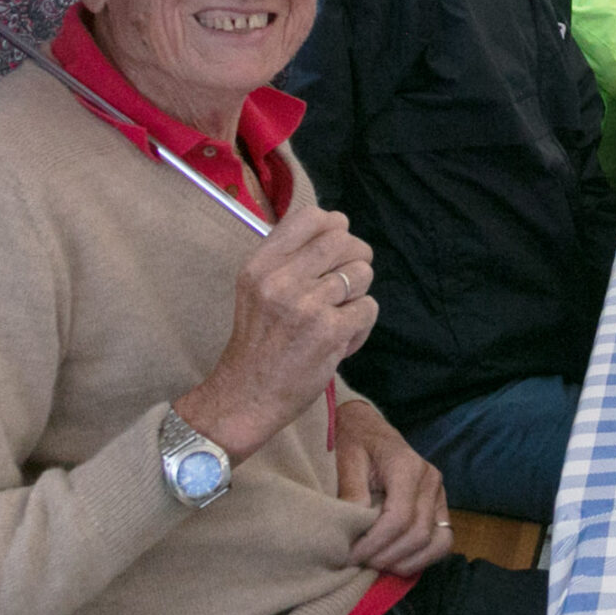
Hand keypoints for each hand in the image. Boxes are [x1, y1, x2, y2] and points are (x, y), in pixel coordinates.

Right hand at [175, 206, 376, 461]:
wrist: (246, 397)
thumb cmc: (258, 342)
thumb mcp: (255, 288)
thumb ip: (288, 257)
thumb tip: (336, 227)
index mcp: (261, 265)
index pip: (311, 217)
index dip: (334, 226)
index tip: (336, 245)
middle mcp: (281, 280)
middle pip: (344, 240)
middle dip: (356, 257)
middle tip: (347, 281)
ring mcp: (307, 305)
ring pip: (362, 273)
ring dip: (358, 293)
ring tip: (338, 313)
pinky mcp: (330, 331)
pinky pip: (368, 308)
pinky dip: (361, 324)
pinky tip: (341, 339)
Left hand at [335, 400, 452, 573]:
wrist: (366, 428)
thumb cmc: (354, 442)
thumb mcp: (346, 460)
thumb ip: (351, 490)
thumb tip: (356, 527)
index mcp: (407, 465)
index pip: (399, 517)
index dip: (374, 544)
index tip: (349, 555)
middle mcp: (430, 479)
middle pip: (418, 533)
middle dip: (386, 556)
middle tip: (357, 562)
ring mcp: (439, 494)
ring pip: (437, 541)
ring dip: (405, 561)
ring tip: (376, 563)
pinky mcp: (440, 506)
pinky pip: (443, 541)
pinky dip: (422, 558)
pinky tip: (396, 561)